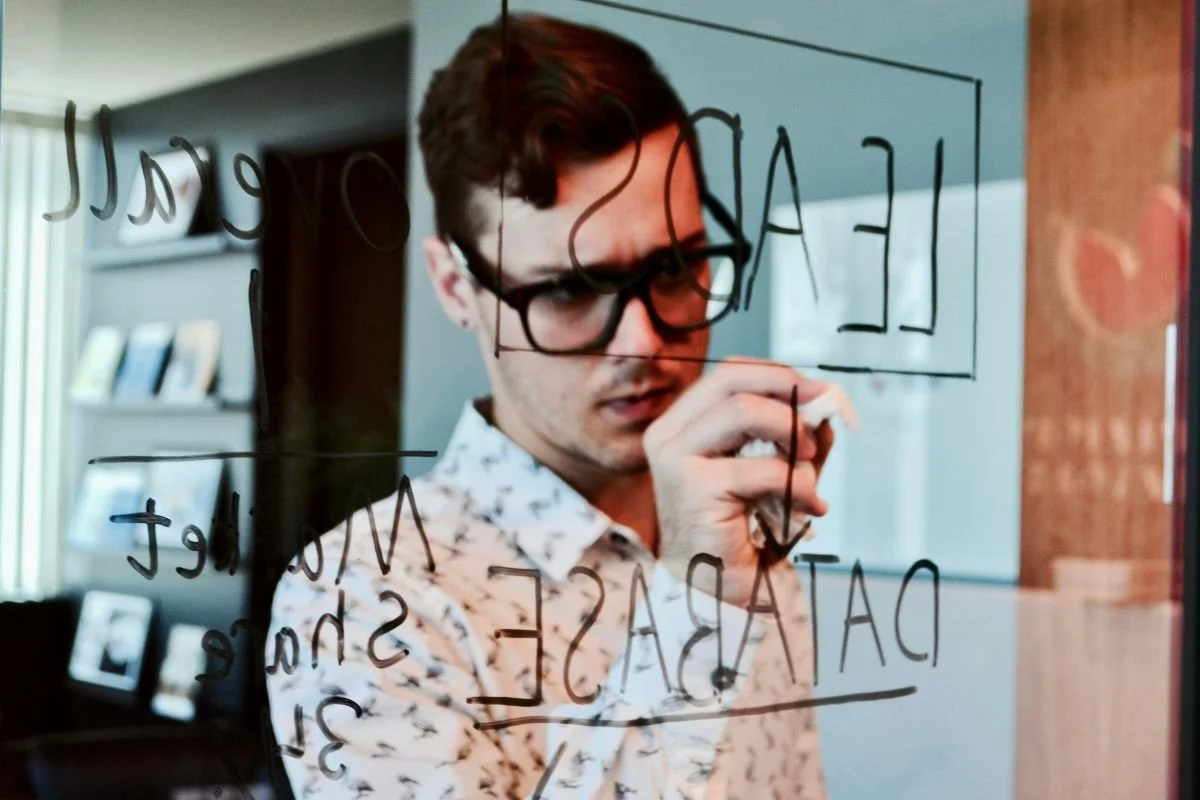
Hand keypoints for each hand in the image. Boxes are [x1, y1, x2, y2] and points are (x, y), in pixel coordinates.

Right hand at [643, 357, 835, 607]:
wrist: (717, 593)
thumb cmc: (741, 532)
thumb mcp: (775, 471)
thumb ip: (796, 437)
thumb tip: (827, 407)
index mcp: (680, 425)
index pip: (726, 373)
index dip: (776, 374)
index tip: (818, 392)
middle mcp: (668, 436)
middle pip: (730, 379)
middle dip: (786, 389)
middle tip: (820, 413)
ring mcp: (675, 460)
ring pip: (744, 411)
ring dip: (792, 433)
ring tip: (811, 466)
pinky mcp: (693, 488)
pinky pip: (762, 468)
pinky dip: (798, 484)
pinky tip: (811, 507)